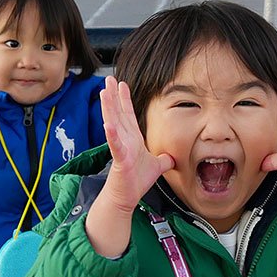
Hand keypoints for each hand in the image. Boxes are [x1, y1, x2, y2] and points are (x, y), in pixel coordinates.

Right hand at [85, 76, 173, 257]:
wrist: (126, 197)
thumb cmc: (136, 182)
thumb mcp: (156, 167)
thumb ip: (163, 159)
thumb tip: (172, 158)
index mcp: (132, 139)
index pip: (128, 115)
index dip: (124, 99)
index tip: (122, 84)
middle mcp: (124, 140)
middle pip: (118, 113)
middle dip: (113, 96)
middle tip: (109, 79)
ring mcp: (120, 148)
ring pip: (113, 123)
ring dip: (108, 108)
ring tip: (104, 92)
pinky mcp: (120, 159)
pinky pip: (116, 145)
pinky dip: (112, 134)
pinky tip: (108, 124)